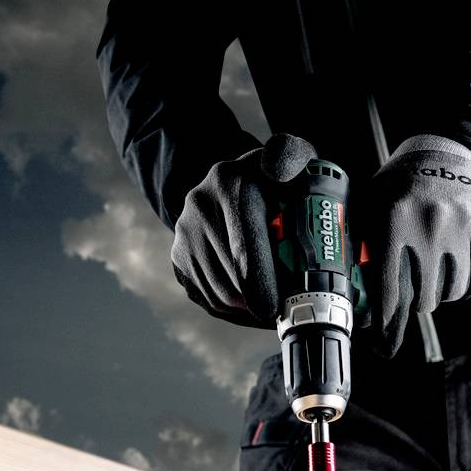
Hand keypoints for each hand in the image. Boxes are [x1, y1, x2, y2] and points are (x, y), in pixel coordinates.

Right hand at [171, 133, 316, 327]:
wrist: (230, 185)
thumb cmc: (272, 180)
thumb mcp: (288, 161)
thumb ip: (291, 159)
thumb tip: (284, 170)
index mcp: (229, 184)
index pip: (244, 247)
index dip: (262, 283)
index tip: (278, 307)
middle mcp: (199, 208)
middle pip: (232, 278)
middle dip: (262, 300)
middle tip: (289, 311)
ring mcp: (184, 236)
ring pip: (220, 294)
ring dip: (249, 309)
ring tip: (276, 310)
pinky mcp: (179, 260)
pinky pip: (208, 300)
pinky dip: (235, 312)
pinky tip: (256, 308)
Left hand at [365, 134, 470, 355]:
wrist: (449, 149)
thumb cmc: (403, 180)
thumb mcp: (372, 202)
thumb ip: (362, 243)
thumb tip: (353, 291)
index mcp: (395, 220)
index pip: (391, 289)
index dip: (387, 324)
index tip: (383, 345)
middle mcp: (430, 227)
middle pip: (424, 298)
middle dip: (414, 304)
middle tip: (410, 296)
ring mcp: (463, 230)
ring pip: (451, 292)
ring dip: (439, 294)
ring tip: (431, 278)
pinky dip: (462, 283)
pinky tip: (452, 272)